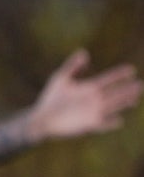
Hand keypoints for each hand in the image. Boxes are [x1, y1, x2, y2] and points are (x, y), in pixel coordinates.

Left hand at [27, 49, 142, 140]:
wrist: (42, 117)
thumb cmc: (50, 98)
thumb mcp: (60, 78)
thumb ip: (72, 66)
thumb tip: (84, 52)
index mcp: (89, 87)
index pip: (109, 79)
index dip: (119, 75)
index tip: (131, 70)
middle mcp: (94, 99)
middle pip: (116, 93)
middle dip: (128, 89)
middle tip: (140, 84)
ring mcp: (93, 112)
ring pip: (113, 106)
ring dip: (124, 103)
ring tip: (135, 99)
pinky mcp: (89, 125)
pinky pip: (103, 124)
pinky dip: (110, 123)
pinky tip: (118, 120)